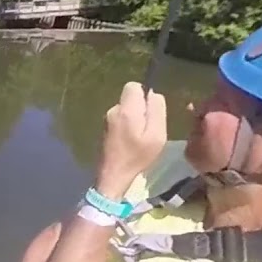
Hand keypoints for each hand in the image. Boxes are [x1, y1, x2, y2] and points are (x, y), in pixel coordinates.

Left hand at [97, 82, 167, 198]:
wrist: (113, 175)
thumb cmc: (137, 156)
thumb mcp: (156, 135)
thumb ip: (156, 110)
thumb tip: (153, 94)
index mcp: (126, 109)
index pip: (134, 85)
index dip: (145, 95)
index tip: (150, 112)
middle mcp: (114, 110)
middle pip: (129, 97)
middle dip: (140, 107)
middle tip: (147, 127)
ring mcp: (107, 119)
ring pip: (125, 108)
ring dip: (134, 117)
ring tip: (139, 136)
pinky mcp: (105, 128)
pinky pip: (120, 118)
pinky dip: (127, 125)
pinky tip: (130, 140)